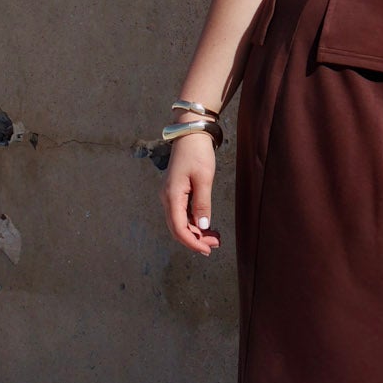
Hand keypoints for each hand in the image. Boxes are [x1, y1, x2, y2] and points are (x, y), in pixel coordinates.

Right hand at [159, 135, 221, 256]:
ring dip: (195, 232)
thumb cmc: (198, 153)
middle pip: (177, 228)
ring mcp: (170, 195)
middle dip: (195, 239)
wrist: (191, 133)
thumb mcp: (204, 178)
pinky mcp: (176, 192)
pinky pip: (182, 213)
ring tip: (214, 237)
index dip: (192, 242)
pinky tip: (206, 225)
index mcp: (172, 196)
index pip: (179, 228)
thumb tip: (203, 226)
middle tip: (215, 245)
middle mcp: (167, 198)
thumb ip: (203, 204)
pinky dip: (194, 222)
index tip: (207, 250)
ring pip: (180, 222)